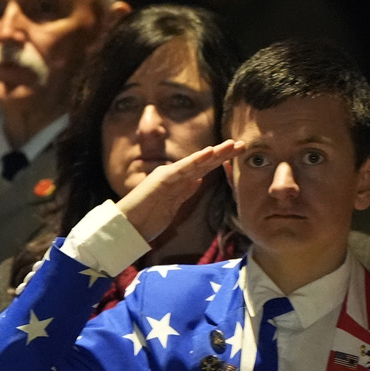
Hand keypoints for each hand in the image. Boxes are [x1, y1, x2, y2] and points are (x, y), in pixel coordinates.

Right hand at [116, 141, 243, 242]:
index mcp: (178, 181)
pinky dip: (196, 160)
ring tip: (231, 145)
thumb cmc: (147, 218)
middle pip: (203, 162)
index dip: (220, 160)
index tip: (237, 154)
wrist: (127, 226)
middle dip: (223, 153)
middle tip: (242, 144)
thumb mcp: (173, 206)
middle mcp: (174, 175)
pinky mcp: (162, 179)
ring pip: (196, 162)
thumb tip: (199, 180)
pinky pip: (183, 169)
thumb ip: (185, 192)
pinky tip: (209, 153)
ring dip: (214, 153)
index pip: (203, 169)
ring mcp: (168, 175)